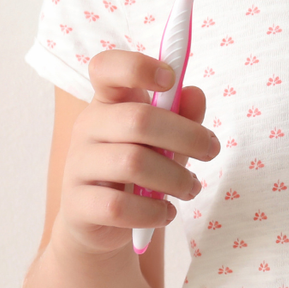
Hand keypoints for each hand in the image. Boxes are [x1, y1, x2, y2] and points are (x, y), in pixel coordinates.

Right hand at [51, 50, 220, 256]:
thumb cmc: (139, 169)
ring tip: (191, 187)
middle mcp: (87, 128)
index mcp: (107, 102)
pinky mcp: (77, 205)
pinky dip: (153, 211)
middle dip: (186, 136)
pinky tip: (166, 212)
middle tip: (211, 151)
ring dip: (175, 178)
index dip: (137, 66)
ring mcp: (77, 166)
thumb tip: (194, 94)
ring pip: (132, 163)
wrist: (101, 221)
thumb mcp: (165, 139)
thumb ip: (182, 116)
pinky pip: (118, 206)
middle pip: (137, 119)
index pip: (106, 68)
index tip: (170, 79)